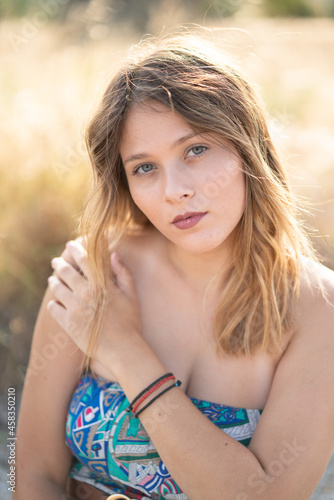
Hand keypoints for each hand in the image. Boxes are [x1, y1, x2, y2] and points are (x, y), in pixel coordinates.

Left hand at [46, 240, 141, 365]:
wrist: (122, 349)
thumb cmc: (130, 322)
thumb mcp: (132, 295)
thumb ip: (123, 273)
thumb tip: (114, 255)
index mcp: (101, 285)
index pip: (84, 260)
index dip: (75, 250)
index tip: (70, 244)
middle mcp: (85, 294)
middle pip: (66, 272)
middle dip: (59, 264)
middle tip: (56, 261)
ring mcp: (75, 309)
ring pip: (57, 288)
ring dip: (54, 281)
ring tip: (53, 279)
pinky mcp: (68, 324)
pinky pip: (54, 308)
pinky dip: (53, 303)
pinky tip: (55, 302)